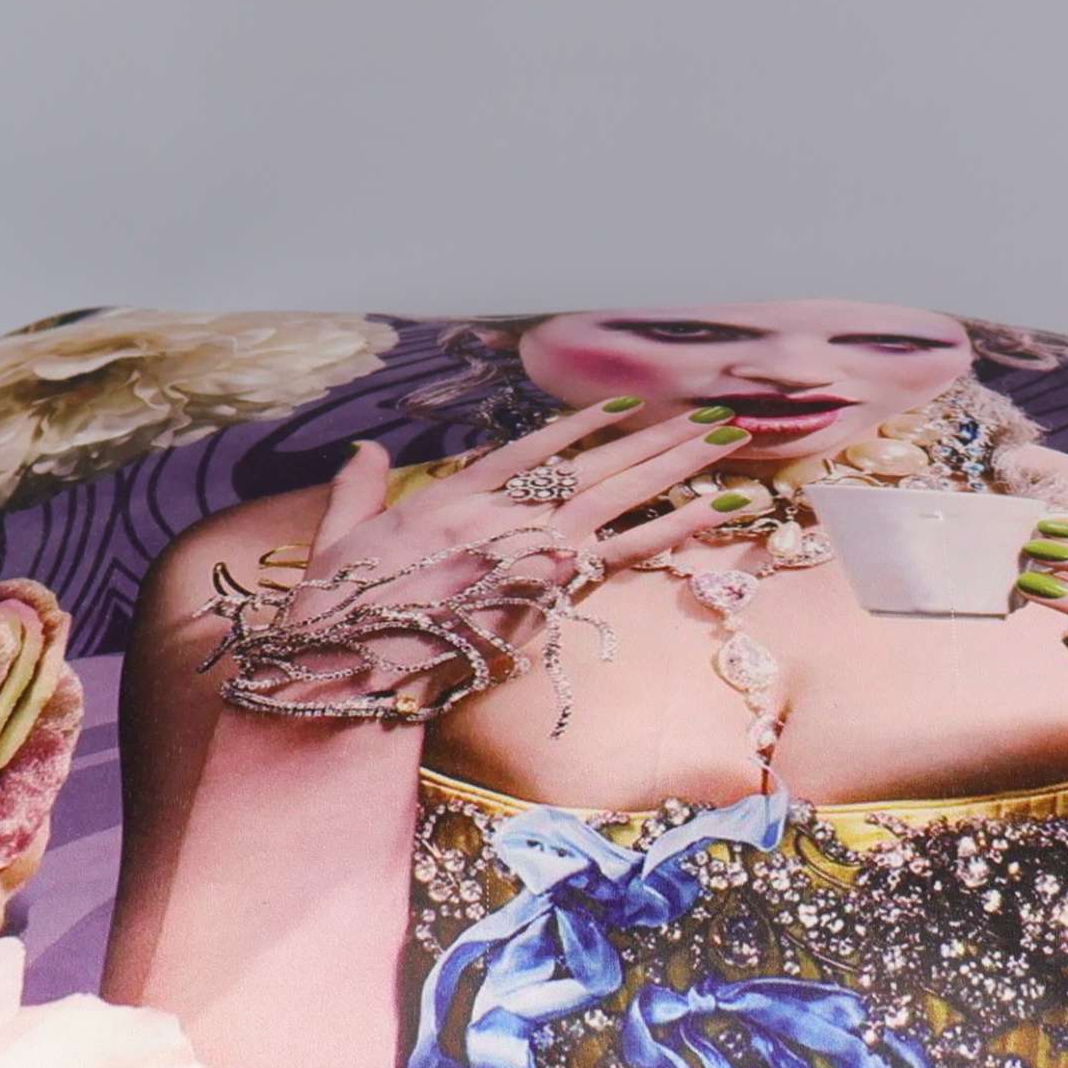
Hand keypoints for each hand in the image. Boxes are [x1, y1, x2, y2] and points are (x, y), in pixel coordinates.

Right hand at [303, 399, 742, 599]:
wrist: (350, 661)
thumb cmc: (339, 612)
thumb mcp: (340, 538)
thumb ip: (357, 489)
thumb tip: (364, 453)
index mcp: (452, 495)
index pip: (531, 448)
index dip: (583, 425)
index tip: (628, 406)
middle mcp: (499, 510)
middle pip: (593, 462)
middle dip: (656, 436)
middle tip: (711, 414)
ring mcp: (529, 544)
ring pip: (619, 491)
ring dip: (678, 460)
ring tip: (729, 435)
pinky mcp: (548, 586)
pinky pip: (626, 548)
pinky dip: (675, 522)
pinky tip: (714, 502)